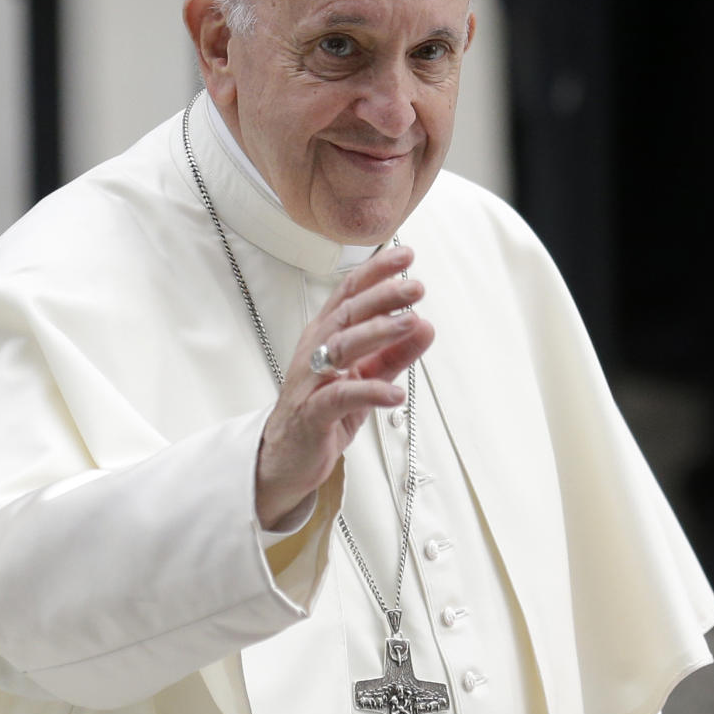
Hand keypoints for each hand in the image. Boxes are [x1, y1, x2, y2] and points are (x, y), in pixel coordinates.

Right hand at [256, 245, 433, 530]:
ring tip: (412, 323)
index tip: (406, 256)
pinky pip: (341, 398)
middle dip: (382, 296)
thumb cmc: (324, 410)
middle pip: (347, 314)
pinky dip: (370, 392)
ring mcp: (311, 382)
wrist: (286, 457)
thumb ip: (395, 353)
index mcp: (325, 336)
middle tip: (416, 286)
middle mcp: (314, 351)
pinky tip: (394, 393)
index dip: (375, 272)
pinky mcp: (313, 414)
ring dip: (378, 333)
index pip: (349, 294)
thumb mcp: (366, 378)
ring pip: (342, 348)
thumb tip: (427, 325)